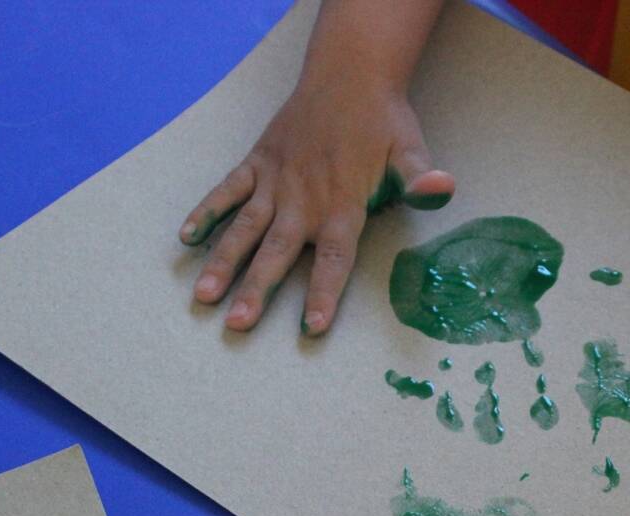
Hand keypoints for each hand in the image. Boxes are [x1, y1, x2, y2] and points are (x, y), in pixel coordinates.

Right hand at [180, 76, 453, 334]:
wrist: (350, 73)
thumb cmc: (384, 122)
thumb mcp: (410, 151)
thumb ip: (420, 180)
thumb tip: (443, 190)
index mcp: (343, 204)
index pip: (334, 258)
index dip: (325, 293)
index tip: (312, 327)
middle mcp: (304, 198)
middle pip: (277, 251)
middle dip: (256, 288)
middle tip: (236, 323)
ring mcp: (276, 180)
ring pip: (245, 227)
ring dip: (224, 260)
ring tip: (204, 294)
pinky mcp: (258, 162)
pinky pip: (227, 189)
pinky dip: (206, 210)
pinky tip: (187, 238)